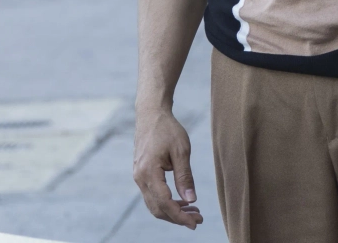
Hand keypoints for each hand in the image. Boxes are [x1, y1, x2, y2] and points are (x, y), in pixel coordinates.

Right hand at [133, 108, 202, 228]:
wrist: (151, 115)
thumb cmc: (167, 129)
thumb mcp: (181, 151)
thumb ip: (185, 177)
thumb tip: (191, 200)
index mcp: (149, 172)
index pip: (165, 203)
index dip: (180, 216)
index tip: (196, 223)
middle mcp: (140, 178)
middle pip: (158, 209)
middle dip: (178, 218)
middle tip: (198, 220)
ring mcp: (138, 177)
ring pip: (154, 204)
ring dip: (173, 212)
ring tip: (193, 212)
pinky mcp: (141, 175)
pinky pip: (152, 195)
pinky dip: (166, 202)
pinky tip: (182, 201)